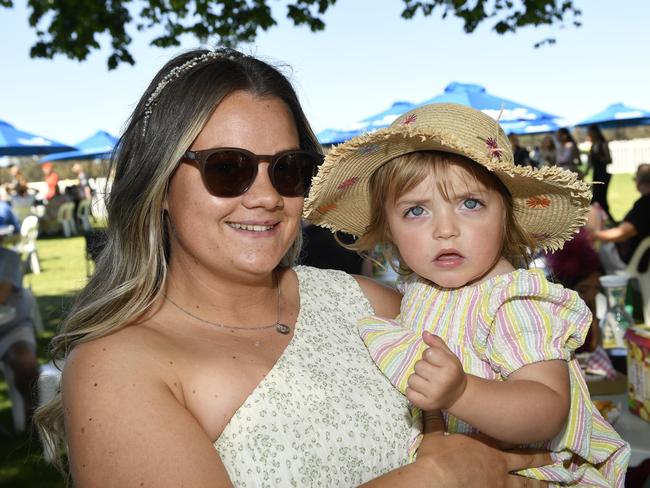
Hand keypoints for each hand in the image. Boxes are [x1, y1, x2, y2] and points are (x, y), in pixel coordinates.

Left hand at [405, 331, 466, 410]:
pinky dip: (413, 391)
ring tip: (427, 382)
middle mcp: (443, 380)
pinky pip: (409, 392)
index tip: (436, 361)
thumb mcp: (448, 355)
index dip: (429, 355)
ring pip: (411, 379)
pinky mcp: (427, 405)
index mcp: (450, 366)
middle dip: (422, 367)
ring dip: (416, 379)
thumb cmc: (451, 371)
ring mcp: (434, 394)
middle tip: (431, 372)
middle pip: (418, 366)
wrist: (458, 395)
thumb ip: (436, 343)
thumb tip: (424, 333)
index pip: (427, 353)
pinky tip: (422, 390)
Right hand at [418, 410, 550, 486]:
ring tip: (549, 483)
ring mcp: (499, 481)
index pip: (506, 438)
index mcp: (483, 444)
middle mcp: (496, 461)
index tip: (531, 432)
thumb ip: (434, 422)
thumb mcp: (433, 437)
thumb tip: (428, 405)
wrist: (438, 479)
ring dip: (537, 482)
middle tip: (554, 457)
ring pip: (524, 482)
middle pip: (523, 458)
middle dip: (539, 457)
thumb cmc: (436, 459)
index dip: (519, 435)